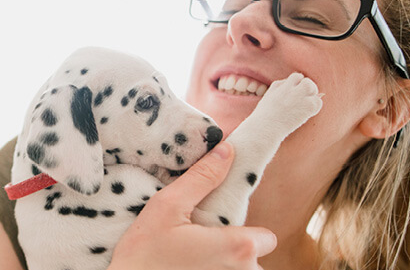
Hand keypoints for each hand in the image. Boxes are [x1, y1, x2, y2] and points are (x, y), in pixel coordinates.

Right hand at [108, 142, 276, 269]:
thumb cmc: (144, 252)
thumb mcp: (168, 205)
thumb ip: (202, 178)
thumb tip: (227, 151)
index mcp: (239, 248)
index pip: (266, 238)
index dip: (245, 230)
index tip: (219, 226)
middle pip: (252, 257)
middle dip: (232, 248)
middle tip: (198, 240)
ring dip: (222, 263)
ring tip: (190, 257)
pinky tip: (186, 267)